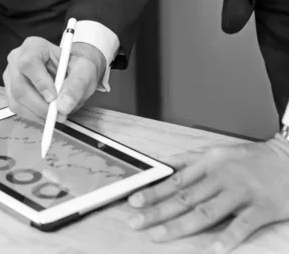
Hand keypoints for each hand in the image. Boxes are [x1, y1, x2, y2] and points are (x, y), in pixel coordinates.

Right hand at [3, 37, 105, 121]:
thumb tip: (63, 105)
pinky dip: (33, 115)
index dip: (40, 82)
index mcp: (34, 46)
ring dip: (37, 113)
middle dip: (39, 105)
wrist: (70, 71)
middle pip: (19, 85)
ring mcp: (11, 76)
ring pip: (16, 99)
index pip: (28, 63)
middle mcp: (17, 59)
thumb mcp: (84, 71)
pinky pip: (16, 107)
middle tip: (58, 114)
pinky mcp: (10, 90)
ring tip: (56, 114)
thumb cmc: (76, 67)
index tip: (53, 98)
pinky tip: (46, 113)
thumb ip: (76, 85)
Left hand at [126, 141, 288, 252]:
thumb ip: (188, 160)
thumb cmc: (251, 159)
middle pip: (185, 198)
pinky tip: (215, 249)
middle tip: (136, 222)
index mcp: (209, 164)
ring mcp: (242, 193)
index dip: (153, 192)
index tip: (133, 202)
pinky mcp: (263, 207)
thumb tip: (160, 164)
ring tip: (160, 235)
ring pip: (207, 211)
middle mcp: (222, 178)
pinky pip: (244, 224)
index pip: (175, 181)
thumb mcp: (217, 152)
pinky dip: (229, 236)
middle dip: (157, 211)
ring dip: (181, 225)